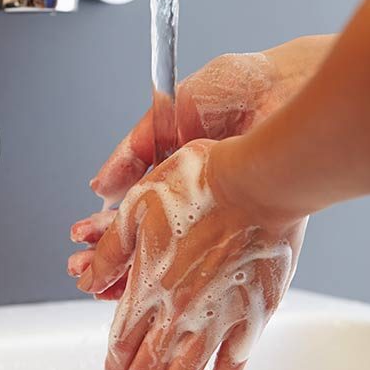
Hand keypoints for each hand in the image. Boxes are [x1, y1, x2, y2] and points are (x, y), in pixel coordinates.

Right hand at [68, 37, 329, 289]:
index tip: (84, 240)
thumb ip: (135, 149)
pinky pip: (212, 254)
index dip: (107, 225)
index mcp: (178, 165)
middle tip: (85, 271)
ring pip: (174, 249)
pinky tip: (150, 282)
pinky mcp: (248, 218)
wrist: (285, 86)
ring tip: (104, 284)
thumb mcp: (170, 112)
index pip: (134, 206)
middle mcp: (198, 191)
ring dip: (138, 269)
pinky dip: (182, 271)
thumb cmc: (237, 86)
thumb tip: (101, 187)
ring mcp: (222, 208)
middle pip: (150, 232)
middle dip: (114, 254)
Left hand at [76, 139, 306, 369]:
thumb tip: (89, 278)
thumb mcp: (138, 205)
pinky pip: (230, 368)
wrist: (257, 183)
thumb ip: (112, 248)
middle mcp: (179, 310)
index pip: (122, 342)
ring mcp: (217, 318)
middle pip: (148, 369)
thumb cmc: (202, 184)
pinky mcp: (252, 318)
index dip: (113, 369)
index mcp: (148, 284)